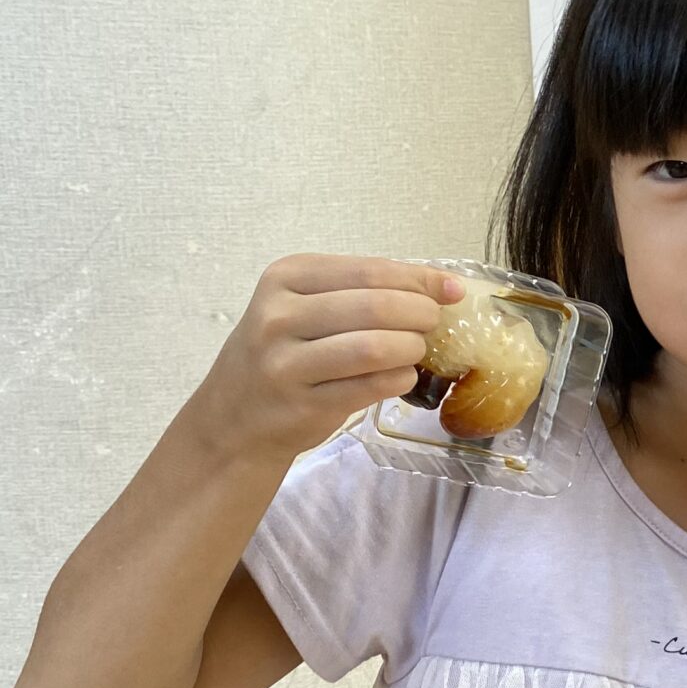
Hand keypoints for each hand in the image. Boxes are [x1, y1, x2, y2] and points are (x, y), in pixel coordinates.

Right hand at [188, 254, 460, 462]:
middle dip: (420, 314)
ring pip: (375, 346)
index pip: (369, 270)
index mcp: (286, 278)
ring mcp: (286, 361)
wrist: (234, 416)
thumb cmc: (284, 354)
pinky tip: (401, 377)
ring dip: (410, 348)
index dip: (420, 280)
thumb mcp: (307, 308)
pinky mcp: (302, 402)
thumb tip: (444, 286)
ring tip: (415, 351)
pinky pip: (370, 386)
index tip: (452, 290)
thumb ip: (364, 292)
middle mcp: (280, 315)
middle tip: (432, 325)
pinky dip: (398, 379)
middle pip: (375, 306)